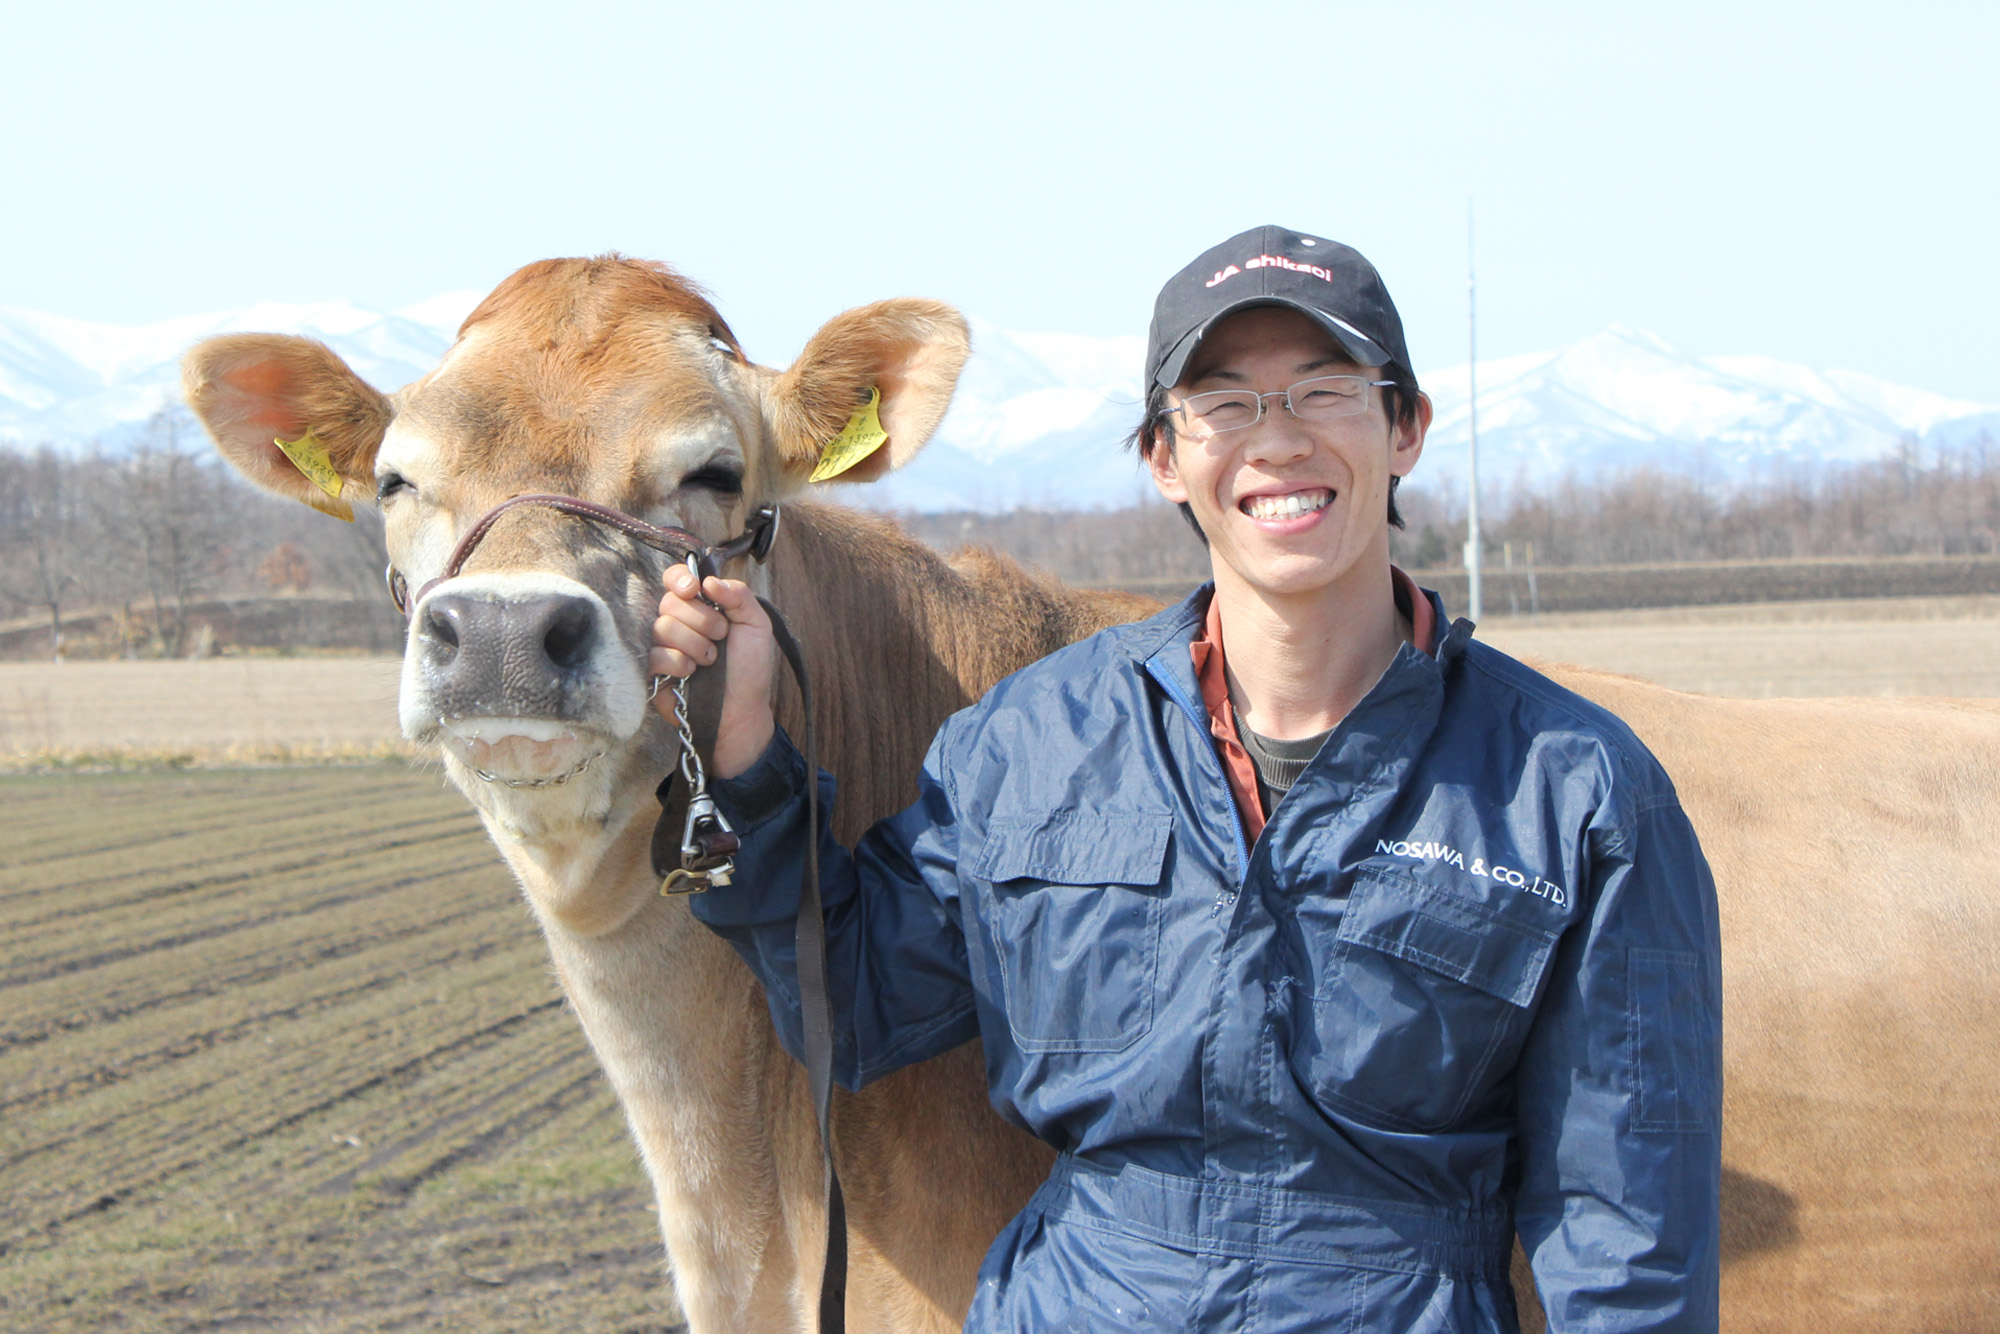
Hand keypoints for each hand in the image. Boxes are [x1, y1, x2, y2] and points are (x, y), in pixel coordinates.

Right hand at [650, 565, 775, 779]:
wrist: (742, 710)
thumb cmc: (749, 669)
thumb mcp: (756, 626)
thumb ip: (739, 595)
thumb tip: (709, 581)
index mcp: (700, 606)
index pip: (676, 578)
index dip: (679, 579)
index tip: (693, 590)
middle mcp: (677, 622)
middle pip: (670, 602)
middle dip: (703, 620)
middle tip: (720, 638)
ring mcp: (663, 646)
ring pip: (663, 627)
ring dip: (695, 645)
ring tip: (710, 661)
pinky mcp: (652, 671)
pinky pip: (655, 654)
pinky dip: (679, 663)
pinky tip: (691, 674)